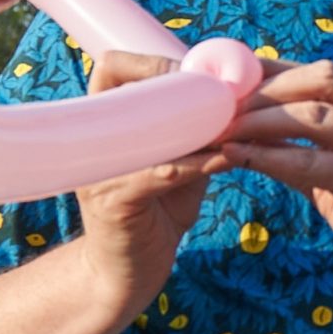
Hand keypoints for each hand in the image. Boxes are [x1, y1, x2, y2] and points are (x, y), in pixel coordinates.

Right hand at [73, 51, 223, 318]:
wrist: (129, 273)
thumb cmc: (157, 210)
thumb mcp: (177, 160)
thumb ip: (196, 130)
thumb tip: (240, 95)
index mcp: (102, 124)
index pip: (112, 68)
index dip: (154, 60)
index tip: (196, 71)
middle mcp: (92, 141)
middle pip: (127, 87)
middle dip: (180, 85)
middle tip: (223, 93)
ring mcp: (98, 171)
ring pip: (148, 129)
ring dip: (195, 123)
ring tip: (232, 122)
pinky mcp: (114, 203)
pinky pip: (160, 172)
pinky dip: (196, 164)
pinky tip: (223, 161)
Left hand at [217, 59, 332, 297]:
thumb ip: (307, 145)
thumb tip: (247, 127)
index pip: (325, 73)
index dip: (277, 70)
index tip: (233, 76)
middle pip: (322, 79)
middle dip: (268, 88)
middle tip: (221, 104)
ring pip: (313, 116)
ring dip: (260, 119)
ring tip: (221, 128)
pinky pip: (309, 161)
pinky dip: (268, 155)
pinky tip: (236, 156)